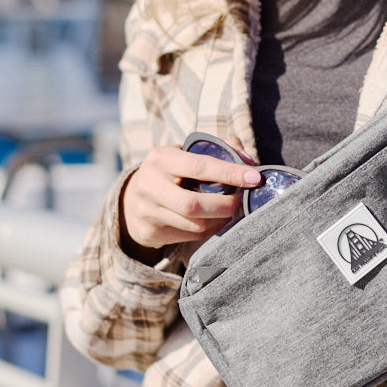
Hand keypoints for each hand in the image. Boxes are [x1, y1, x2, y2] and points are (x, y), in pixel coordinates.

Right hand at [120, 145, 262, 262]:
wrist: (131, 197)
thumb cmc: (171, 171)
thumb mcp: (187, 152)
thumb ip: (219, 149)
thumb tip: (248, 160)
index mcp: (160, 159)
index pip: (199, 166)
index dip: (229, 173)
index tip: (254, 177)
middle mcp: (149, 186)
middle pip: (193, 205)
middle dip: (225, 205)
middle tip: (240, 200)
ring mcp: (147, 212)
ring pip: (194, 224)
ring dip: (220, 219)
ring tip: (230, 209)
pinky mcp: (150, 233)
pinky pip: (191, 236)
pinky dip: (211, 229)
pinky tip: (216, 220)